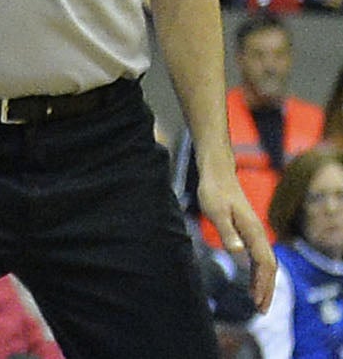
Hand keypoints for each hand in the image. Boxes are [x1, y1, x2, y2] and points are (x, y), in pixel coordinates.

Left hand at [203, 166, 275, 307]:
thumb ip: (227, 231)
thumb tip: (238, 252)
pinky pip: (258, 257)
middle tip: (261, 310)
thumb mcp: (216, 211)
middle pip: (269, 267)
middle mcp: (258, 234)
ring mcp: (255, 233)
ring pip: (265, 264)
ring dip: (263, 283)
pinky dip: (257, 273)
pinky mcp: (248, 232)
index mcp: (253, 232)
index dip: (263, 284)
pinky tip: (251, 282)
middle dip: (267, 289)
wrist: (217, 174)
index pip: (265, 264)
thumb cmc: (214, 191)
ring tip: (258, 302)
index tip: (258, 302)